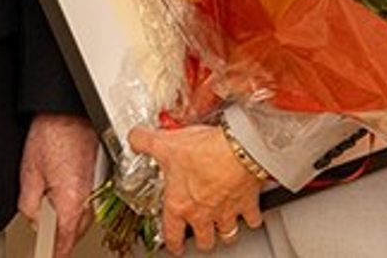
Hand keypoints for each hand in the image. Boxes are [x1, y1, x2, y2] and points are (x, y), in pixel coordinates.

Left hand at [16, 112, 97, 254]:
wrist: (68, 111)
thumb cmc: (52, 134)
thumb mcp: (29, 173)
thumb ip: (29, 205)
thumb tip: (34, 221)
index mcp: (72, 200)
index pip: (65, 240)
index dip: (55, 252)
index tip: (49, 256)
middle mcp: (90, 197)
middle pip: (76, 230)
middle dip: (60, 233)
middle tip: (43, 229)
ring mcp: (98, 187)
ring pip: (84, 216)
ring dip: (69, 217)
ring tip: (50, 199)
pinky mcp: (100, 178)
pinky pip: (89, 201)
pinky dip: (76, 203)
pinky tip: (63, 190)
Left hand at [129, 123, 263, 253]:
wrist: (238, 148)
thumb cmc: (204, 151)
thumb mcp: (165, 143)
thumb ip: (144, 142)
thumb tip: (135, 138)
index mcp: (180, 204)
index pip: (172, 234)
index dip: (173, 244)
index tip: (175, 247)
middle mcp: (203, 213)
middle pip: (204, 240)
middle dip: (203, 240)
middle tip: (201, 238)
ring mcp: (227, 211)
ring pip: (228, 234)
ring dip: (226, 233)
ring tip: (224, 230)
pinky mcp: (248, 203)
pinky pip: (252, 219)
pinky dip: (252, 218)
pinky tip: (250, 213)